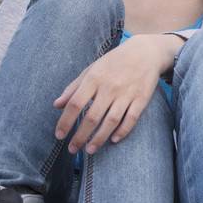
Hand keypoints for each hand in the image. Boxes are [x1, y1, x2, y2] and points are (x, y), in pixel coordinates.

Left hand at [54, 36, 171, 153]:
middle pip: (92, 117)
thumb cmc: (114, 62)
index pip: (75, 104)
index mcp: (94, 79)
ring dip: (99, 138)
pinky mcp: (141, 99)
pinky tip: (113, 140)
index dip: (65, 122)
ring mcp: (126, 94)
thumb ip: (73, 88)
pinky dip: (122, 131)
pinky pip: (131, 119)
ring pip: (111, 121)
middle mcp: (109, 87)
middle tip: (72, 150)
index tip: (59, 136)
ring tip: (90, 150)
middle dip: (80, 136)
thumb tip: (56, 105)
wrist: (145, 52)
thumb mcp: (91, 70)